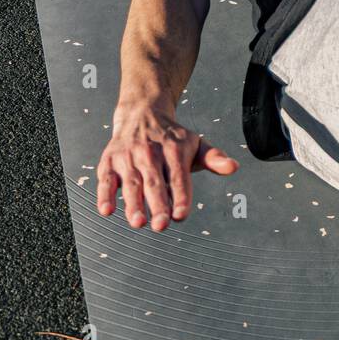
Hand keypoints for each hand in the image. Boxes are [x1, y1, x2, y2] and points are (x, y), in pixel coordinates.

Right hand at [97, 105, 238, 230]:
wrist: (141, 114)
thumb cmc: (172, 139)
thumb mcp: (196, 144)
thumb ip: (214, 158)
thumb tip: (233, 167)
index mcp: (174, 149)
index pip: (178, 176)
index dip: (180, 196)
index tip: (181, 215)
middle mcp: (150, 152)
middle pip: (154, 181)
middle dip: (157, 204)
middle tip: (161, 225)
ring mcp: (128, 156)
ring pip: (131, 183)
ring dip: (133, 204)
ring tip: (138, 223)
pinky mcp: (109, 161)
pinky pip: (106, 179)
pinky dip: (105, 194)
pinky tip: (107, 210)